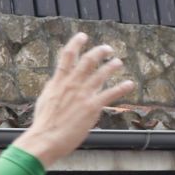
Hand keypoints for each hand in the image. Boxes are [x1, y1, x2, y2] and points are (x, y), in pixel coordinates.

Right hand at [14, 33, 137, 167]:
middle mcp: (71, 84)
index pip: (68, 56)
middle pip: (88, 61)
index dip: (76, 43)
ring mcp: (82, 94)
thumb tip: (57, 81)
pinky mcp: (92, 107)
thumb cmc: (44, 123)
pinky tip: (129, 84)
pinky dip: (121, 88)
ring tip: (118, 62)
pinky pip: (110, 94)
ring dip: (112, 66)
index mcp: (58, 81)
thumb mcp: (46, 99)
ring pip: (101, 74)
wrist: (46, 138)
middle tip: (108, 49)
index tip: (83, 36)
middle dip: (99, 52)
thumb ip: (54, 88)